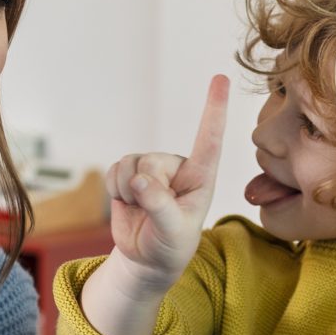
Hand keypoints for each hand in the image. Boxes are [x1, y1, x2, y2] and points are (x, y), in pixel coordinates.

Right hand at [105, 74, 229, 289]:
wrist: (146, 257)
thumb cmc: (171, 245)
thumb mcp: (173, 232)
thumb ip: (159, 206)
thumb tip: (140, 181)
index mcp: (201, 177)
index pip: (209, 139)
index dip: (215, 108)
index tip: (221, 78)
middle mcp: (177, 166)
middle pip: (152, 162)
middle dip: (145, 190)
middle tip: (153, 213)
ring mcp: (153, 167)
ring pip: (130, 164)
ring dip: (128, 192)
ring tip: (142, 209)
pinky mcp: (130, 171)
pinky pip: (114, 170)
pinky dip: (115, 191)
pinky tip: (128, 202)